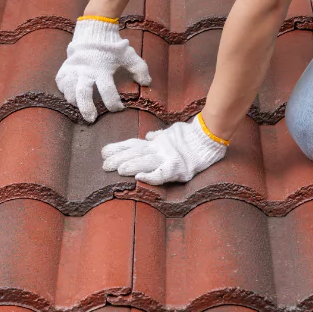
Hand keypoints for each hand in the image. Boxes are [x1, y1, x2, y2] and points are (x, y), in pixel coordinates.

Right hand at [55, 17, 150, 122]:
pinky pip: (60, 81)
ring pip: (69, 89)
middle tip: (91, 119)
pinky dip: (64, 90)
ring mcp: (74, 68)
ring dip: (74, 100)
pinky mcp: (66, 66)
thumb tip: (147, 83)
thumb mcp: (128, 55)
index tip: (119, 108)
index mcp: (103, 68)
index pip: (107, 90)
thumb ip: (139, 68)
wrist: (94, 30)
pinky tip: (70, 94)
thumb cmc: (112, 45)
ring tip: (79, 106)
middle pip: (83, 93)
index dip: (114, 103)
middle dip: (87, 108)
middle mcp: (86, 70)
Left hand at [101, 117, 226, 184]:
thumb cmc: (191, 136)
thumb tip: (149, 136)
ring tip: (117, 170)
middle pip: (136, 153)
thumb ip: (160, 136)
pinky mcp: (177, 167)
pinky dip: (151, 176)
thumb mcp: (172, 133)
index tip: (104, 151)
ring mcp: (167, 158)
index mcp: (157, 142)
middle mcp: (159, 149)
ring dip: (131, 166)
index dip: (119, 148)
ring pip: (146, 161)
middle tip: (103, 164)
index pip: (134, 144)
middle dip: (119, 158)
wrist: (209, 137)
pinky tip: (140, 178)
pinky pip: (162, 173)